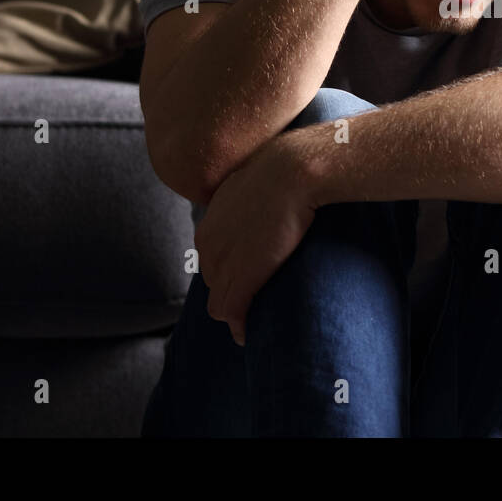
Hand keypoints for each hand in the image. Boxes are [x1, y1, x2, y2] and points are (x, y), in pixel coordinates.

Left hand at [195, 135, 317, 345]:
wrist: (293, 170)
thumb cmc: (286, 166)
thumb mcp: (259, 177)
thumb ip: (255, 192)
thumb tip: (274, 187)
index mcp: (210, 222)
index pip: (212, 257)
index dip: (229, 269)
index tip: (249, 275)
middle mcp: (209, 244)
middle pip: (213, 280)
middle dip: (230, 291)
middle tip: (254, 300)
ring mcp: (223, 262)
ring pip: (219, 301)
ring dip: (234, 313)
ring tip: (252, 321)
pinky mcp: (242, 277)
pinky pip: (231, 312)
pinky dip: (239, 327)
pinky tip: (248, 334)